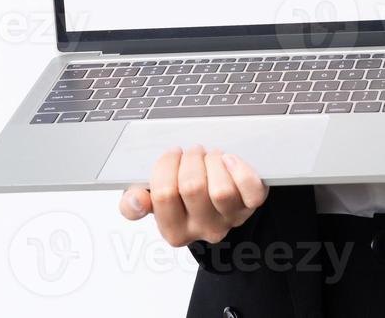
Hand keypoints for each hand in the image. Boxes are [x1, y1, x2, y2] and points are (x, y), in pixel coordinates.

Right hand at [117, 144, 269, 246]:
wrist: (217, 203)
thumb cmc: (182, 197)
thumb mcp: (151, 201)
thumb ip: (133, 203)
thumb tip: (136, 200)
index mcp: (174, 230)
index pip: (164, 194)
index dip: (166, 166)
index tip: (171, 154)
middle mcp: (203, 229)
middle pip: (192, 188)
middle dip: (190, 160)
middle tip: (192, 153)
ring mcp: (230, 219)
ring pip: (221, 190)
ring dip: (213, 162)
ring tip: (209, 157)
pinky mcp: (250, 206)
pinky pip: (251, 191)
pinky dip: (241, 170)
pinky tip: (230, 160)